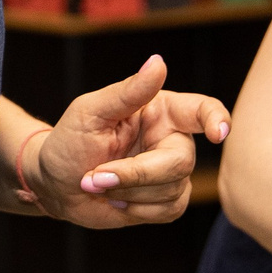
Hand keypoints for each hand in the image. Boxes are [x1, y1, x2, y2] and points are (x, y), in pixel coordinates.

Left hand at [26, 54, 230, 227]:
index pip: (201, 109)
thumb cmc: (69, 141)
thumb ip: (127, 92)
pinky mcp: (166, 201)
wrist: (54, 184)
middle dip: (136, 174)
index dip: (216, 119)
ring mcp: (171, 172)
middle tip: (94, 177)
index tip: (217, 133)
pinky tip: (116, 199)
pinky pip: (168, 210)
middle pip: (180, 161)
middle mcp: (171, 138)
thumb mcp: (89, 112)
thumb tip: (158, 62)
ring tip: (97, 183)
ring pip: (172, 189)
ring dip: (127, 191)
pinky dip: (137, 209)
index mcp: (159, 110)